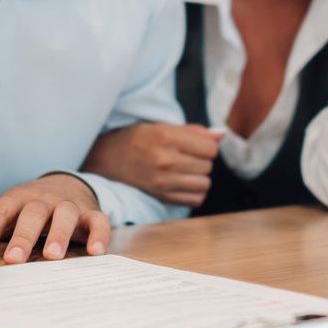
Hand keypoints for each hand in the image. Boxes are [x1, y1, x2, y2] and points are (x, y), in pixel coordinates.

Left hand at [0, 173, 111, 264]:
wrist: (66, 184)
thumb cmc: (30, 210)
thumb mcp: (11, 213)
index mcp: (17, 198)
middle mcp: (43, 199)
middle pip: (33, 213)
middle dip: (23, 236)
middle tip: (14, 259)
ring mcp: (68, 204)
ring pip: (65, 214)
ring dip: (59, 234)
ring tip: (53, 256)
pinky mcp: (91, 212)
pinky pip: (98, 221)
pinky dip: (98, 235)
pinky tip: (94, 252)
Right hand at [83, 122, 218, 206]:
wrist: (106, 158)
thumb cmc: (137, 139)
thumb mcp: (162, 127)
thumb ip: (193, 131)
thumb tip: (221, 135)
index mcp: (167, 137)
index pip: (210, 148)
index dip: (207, 146)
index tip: (197, 146)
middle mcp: (165, 160)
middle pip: (207, 166)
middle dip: (203, 161)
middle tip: (189, 157)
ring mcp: (163, 181)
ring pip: (204, 184)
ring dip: (200, 178)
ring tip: (187, 171)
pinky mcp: (161, 196)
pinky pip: (194, 200)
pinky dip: (194, 193)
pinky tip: (184, 184)